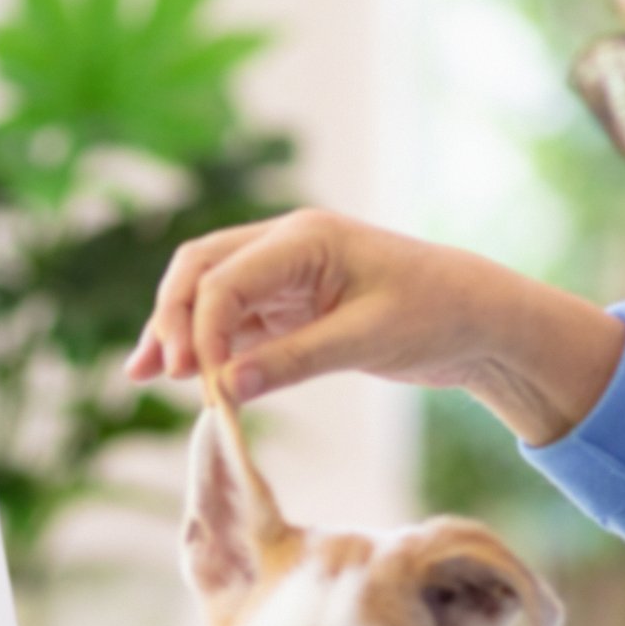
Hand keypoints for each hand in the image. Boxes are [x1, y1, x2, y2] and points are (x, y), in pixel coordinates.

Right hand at [121, 209, 624, 443]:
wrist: (480, 319)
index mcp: (305, 237)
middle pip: (200, 270)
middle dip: (170, 318)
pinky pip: (234, 319)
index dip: (198, 330)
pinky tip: (186, 376)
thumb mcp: (366, 340)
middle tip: (152, 371)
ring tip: (144, 375)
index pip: (224, 278)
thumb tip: (226, 388)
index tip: (198, 382)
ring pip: (209, 294)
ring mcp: (284, 273)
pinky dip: (208, 346)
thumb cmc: (435, 315)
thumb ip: (293, 361)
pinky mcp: (291, 303)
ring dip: (179, 332)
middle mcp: (286, 245)